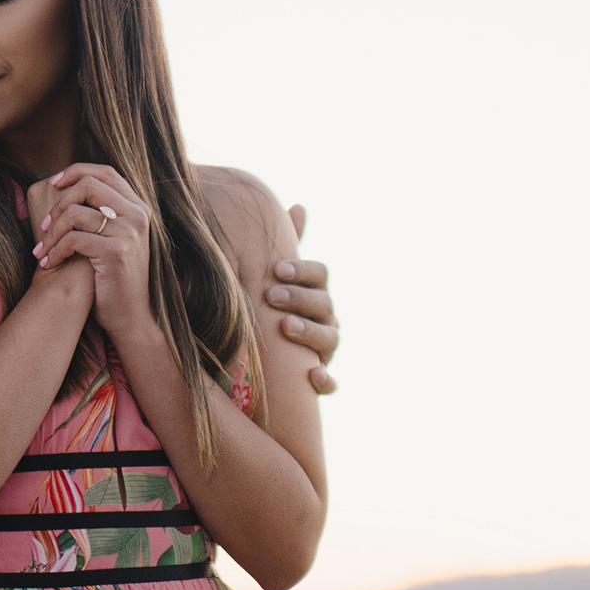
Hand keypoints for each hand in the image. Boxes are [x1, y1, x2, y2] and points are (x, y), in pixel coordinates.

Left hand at [30, 163, 157, 343]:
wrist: (131, 316)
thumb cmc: (113, 277)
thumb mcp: (113, 238)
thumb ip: (100, 213)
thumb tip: (64, 188)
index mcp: (138, 207)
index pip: (105, 172)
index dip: (76, 171)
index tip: (53, 183)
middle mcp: (137, 215)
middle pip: (88, 186)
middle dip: (58, 203)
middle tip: (43, 225)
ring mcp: (128, 233)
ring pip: (75, 213)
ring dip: (51, 233)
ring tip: (41, 250)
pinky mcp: (115, 252)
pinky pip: (72, 239)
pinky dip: (54, 251)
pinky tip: (49, 263)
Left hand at [267, 201, 338, 393]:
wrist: (258, 355)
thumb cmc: (266, 307)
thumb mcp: (270, 277)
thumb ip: (283, 245)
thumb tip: (300, 206)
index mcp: (314, 290)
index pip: (320, 275)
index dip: (302, 271)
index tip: (276, 269)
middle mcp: (326, 318)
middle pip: (324, 304)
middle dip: (300, 299)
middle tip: (272, 296)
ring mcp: (325, 349)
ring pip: (330, 339)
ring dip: (310, 332)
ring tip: (286, 327)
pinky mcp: (319, 379)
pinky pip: (331, 382)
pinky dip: (325, 380)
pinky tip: (313, 376)